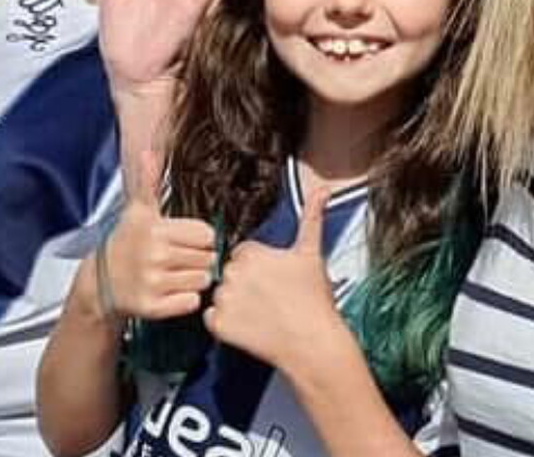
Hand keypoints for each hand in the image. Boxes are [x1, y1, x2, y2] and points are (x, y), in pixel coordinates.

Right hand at [98, 149, 216, 320]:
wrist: (98, 282)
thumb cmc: (125, 243)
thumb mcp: (137, 210)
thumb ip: (148, 181)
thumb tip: (150, 151)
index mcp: (156, 229)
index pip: (207, 234)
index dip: (200, 238)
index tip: (187, 240)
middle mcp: (155, 256)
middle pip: (207, 258)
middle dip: (199, 259)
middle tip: (181, 259)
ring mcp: (153, 283)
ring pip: (202, 281)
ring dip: (194, 279)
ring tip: (176, 275)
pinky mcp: (152, 307)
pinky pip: (191, 303)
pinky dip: (186, 300)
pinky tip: (172, 292)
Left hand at [205, 185, 342, 372]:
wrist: (313, 343)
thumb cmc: (314, 301)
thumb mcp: (311, 253)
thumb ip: (312, 217)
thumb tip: (322, 189)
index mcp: (252, 253)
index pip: (243, 253)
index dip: (259, 267)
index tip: (274, 280)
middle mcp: (233, 274)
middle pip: (230, 273)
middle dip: (245, 283)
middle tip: (270, 297)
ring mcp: (225, 300)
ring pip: (221, 295)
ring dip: (235, 303)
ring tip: (262, 313)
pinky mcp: (219, 325)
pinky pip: (212, 319)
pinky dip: (225, 324)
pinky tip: (249, 326)